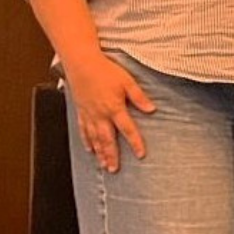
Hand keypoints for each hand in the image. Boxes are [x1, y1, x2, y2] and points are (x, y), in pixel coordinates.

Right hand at [60, 53, 154, 172]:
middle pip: (108, 140)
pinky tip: (90, 150)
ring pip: (94, 138)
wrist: (82, 63)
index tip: (141, 154)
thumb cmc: (105, 70)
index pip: (127, 129)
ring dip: (99, 153)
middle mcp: (100, 114)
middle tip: (114, 169)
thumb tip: (152, 110)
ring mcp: (89, 114)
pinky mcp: (81, 111)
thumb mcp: (128, 82)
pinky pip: (83, 130)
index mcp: (114, 108)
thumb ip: (139, 97)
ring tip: (103, 165)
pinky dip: (86, 141)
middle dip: (112, 156)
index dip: (135, 143)